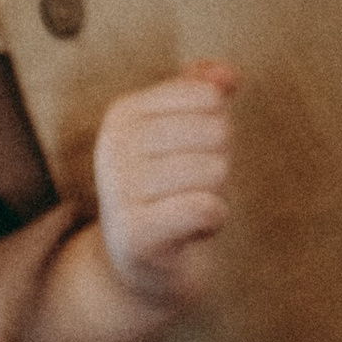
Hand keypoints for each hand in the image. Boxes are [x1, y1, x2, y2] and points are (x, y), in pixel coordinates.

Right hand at [93, 63, 236, 313]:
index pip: (208, 96)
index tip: (190, 154)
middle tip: (191, 188)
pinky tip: (191, 230)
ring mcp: (118, 191)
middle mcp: (112, 146)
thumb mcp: (185, 133)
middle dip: (218, 164)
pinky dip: (213, 221)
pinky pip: (206, 208)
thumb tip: (228, 75)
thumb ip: (205, 91)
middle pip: (216, 132)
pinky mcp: (135, 235)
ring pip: (215, 170)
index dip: (217, 127)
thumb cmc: (172, 190)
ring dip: (215, 195)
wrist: (144, 266)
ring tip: (186, 209)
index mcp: (122, 113)